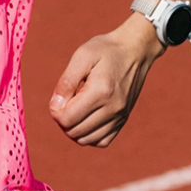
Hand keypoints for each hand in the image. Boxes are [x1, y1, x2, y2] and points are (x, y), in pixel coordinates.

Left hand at [48, 14, 165, 146]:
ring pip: (87, 140)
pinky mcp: (124, 119)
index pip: (68, 119)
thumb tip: (55, 107)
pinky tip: (85, 118)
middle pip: (75, 132)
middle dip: (63, 120)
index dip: (55, 111)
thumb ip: (66, 82)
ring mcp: (120, 116)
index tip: (58, 98)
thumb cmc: (105, 50)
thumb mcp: (81, 57)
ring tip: (74, 109)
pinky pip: (102, 140)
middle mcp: (112, 108)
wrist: (135, 50)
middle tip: (65, 101)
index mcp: (100, 92)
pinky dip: (89, 135)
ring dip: (74, 129)